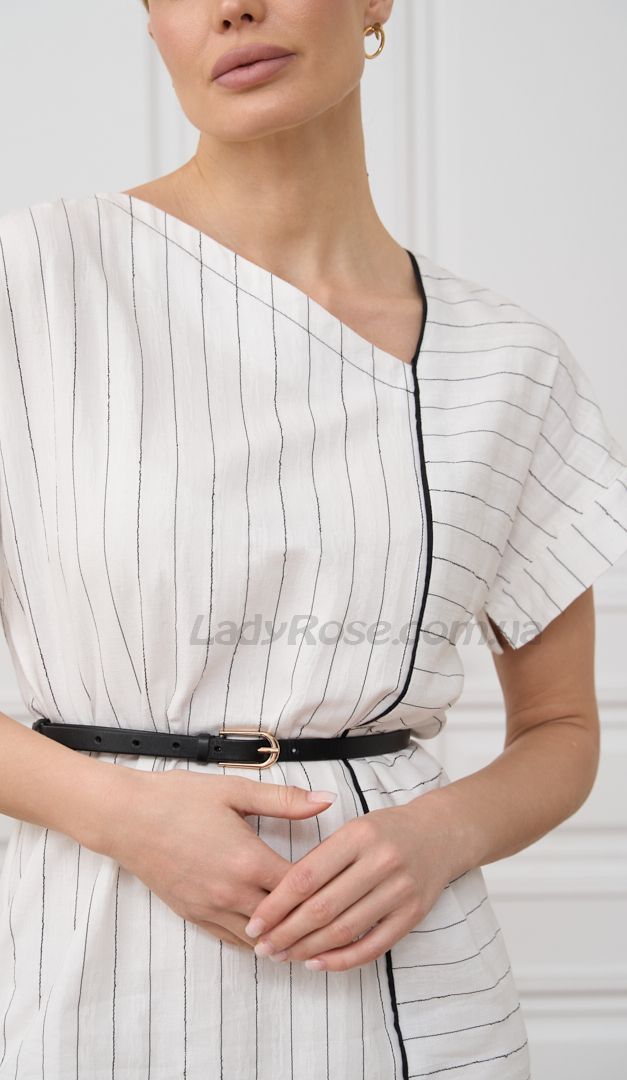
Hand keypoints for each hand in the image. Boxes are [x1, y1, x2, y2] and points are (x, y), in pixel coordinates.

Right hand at [102, 768, 336, 950]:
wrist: (126, 817)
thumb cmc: (179, 798)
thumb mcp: (235, 791)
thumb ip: (284, 800)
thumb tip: (326, 800)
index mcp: (248, 861)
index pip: (301, 888)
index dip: (326, 888)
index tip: (343, 884)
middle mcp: (231, 893)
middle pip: (285, 922)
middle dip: (311, 921)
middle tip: (337, 919)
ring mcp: (210, 909)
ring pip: (259, 939)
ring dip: (284, 939)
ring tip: (310, 937)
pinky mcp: (193, 915)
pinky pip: (232, 940)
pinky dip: (255, 941)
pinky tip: (269, 939)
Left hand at [242, 796, 462, 970]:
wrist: (439, 834)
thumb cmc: (384, 831)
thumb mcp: (352, 828)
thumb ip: (320, 858)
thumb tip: (277, 898)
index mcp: (358, 835)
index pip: (306, 876)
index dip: (277, 905)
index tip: (255, 923)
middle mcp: (381, 861)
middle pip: (323, 908)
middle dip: (287, 933)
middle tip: (263, 948)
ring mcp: (400, 890)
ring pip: (345, 930)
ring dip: (308, 949)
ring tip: (283, 956)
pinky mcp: (413, 914)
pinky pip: (373, 947)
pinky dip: (342, 960)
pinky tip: (317, 963)